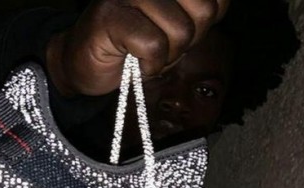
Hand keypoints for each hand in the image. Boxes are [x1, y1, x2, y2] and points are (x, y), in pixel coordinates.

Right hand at [46, 0, 230, 96]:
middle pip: (204, 10)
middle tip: (163, 44)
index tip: (181, 27)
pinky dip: (150, 65)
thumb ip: (201, 11)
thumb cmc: (135, 46)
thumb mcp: (179, 27)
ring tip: (146, 53)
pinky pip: (154, 46)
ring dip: (167, 56)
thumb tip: (218, 5)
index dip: (208, 19)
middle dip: (188, 40)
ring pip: (180, 30)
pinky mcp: (111, 16)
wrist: (84, 64)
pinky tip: (135, 62)